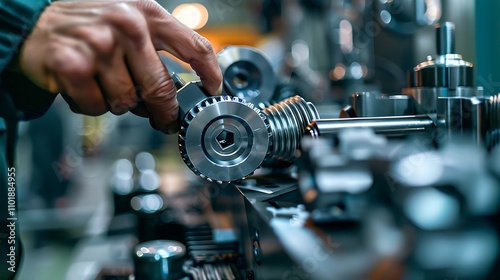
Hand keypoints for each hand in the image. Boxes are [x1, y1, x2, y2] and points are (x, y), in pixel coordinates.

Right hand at [19, 0, 222, 132]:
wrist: (35, 23)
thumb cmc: (89, 25)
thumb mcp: (129, 20)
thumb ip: (156, 48)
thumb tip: (179, 91)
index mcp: (147, 13)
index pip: (194, 47)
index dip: (210, 74)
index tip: (213, 90)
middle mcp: (127, 26)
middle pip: (161, 88)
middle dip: (164, 113)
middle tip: (164, 120)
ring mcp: (99, 45)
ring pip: (126, 102)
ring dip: (118, 103)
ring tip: (104, 83)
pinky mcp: (73, 65)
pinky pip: (97, 107)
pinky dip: (91, 105)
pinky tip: (83, 86)